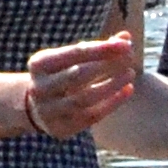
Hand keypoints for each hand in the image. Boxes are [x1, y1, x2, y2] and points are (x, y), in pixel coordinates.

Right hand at [22, 32, 138, 138]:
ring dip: (111, 85)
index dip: (102, 49)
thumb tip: (126, 38)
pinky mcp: (62, 129)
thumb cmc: (61, 75)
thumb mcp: (71, 59)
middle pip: (78, 75)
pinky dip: (112, 103)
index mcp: (40, 65)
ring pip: (85, 98)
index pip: (74, 53)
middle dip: (107, 65)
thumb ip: (98, 49)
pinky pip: (91, 116)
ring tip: (130, 73)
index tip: (126, 44)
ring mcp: (49, 111)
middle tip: (129, 58)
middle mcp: (40, 88)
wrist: (37, 107)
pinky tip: (127, 90)